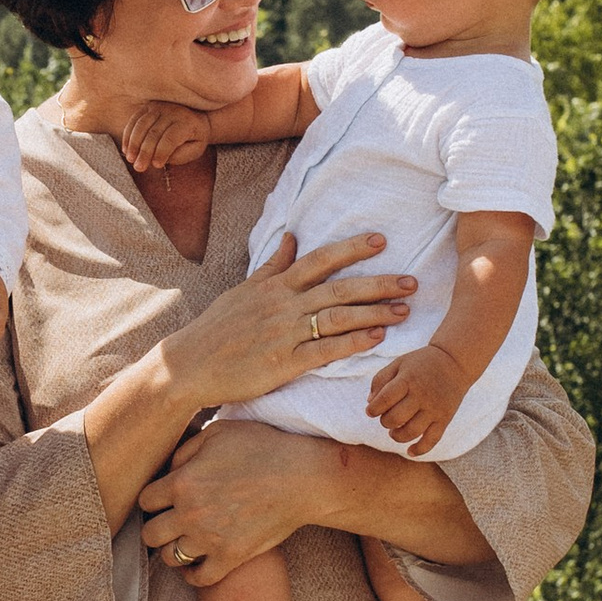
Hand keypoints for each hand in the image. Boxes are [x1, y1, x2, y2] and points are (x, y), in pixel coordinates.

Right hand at [121, 100, 212, 176]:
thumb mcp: (195, 150)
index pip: (171, 138)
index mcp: (186, 123)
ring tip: (130, 159)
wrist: (196, 116)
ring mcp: (159, 106)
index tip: (156, 166)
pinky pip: (134, 120)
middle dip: (145, 152)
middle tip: (138, 168)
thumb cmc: (195, 138)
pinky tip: (126, 149)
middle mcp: (172, 111)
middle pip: (154, 133)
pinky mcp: (148, 106)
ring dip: (133, 144)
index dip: (162, 152)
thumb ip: (180, 155)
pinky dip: (128, 135)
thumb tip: (157, 159)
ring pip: (141, 125)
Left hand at [139, 423, 349, 587]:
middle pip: (150, 534)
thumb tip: (169, 468)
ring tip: (183, 541)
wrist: (304, 477)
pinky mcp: (231, 557)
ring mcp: (210, 539)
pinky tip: (196, 564)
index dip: (153, 499)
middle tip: (169, 522)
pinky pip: (199, 578)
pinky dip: (193, 574)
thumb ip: (185, 449)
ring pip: (170, 558)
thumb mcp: (218, 432)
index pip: (145, 500)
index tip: (164, 499)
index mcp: (182, 482)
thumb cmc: (263, 447)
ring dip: (173, 550)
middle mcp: (190, 514)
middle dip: (156, 527)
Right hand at [164, 231, 412, 414]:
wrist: (189, 364)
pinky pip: (324, 350)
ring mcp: (284, 334)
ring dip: (374, 313)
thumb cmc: (216, 329)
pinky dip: (352, 343)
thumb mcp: (242, 291)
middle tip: (412, 281)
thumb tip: (292, 236)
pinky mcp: (283, 363)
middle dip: (378, 283)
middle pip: (338, 288)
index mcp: (274, 286)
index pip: (319, 260)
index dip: (351, 249)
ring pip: (337, 318)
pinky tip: (376, 339)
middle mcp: (283, 305)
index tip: (380, 241)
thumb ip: (272, 265)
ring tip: (404, 311)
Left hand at [366, 342, 468, 453]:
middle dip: (385, 422)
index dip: (373, 409)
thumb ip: (380, 380)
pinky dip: (420, 449)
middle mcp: (422, 395)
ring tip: (394, 431)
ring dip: (397, 436)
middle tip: (386, 418)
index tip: (371, 411)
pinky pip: (432, 440)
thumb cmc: (421, 363)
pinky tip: (410, 451)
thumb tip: (369, 402)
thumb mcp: (398, 364)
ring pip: (411, 432)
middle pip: (396, 418)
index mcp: (408, 380)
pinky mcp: (444, 419)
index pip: (385, 400)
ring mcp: (434, 409)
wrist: (454, 362)